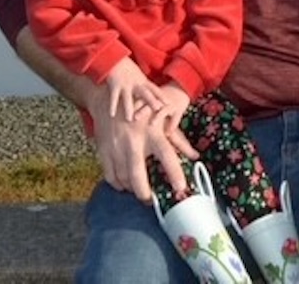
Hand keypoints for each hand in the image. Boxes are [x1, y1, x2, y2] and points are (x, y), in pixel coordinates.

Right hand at [85, 80, 195, 201]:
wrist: (108, 98)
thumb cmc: (142, 111)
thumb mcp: (161, 121)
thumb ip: (178, 140)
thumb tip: (195, 156)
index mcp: (152, 132)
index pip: (167, 155)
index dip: (174, 173)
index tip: (180, 189)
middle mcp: (134, 140)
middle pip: (138, 174)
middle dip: (144, 192)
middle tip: (149, 200)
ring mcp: (116, 146)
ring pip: (122, 177)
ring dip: (130, 188)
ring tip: (138, 191)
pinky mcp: (103, 149)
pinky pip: (109, 174)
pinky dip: (116, 184)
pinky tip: (123, 185)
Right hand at [103, 57, 164, 119]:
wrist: (116, 60)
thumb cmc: (129, 70)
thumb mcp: (140, 77)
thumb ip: (145, 87)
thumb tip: (153, 98)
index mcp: (143, 82)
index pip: (154, 89)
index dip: (162, 96)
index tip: (169, 103)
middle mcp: (135, 84)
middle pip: (145, 93)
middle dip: (151, 101)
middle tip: (158, 109)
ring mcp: (125, 85)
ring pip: (127, 98)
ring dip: (129, 108)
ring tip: (130, 119)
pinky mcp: (115, 86)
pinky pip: (114, 98)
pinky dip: (112, 106)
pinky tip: (112, 114)